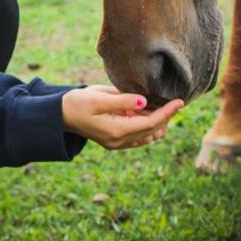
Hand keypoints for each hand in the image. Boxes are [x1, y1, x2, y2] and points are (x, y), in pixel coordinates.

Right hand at [61, 84, 182, 149]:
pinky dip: (147, 124)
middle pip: (152, 132)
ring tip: (164, 105)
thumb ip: (122, 100)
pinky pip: (138, 135)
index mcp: (116, 131)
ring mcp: (117, 143)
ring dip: (158, 122)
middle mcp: (119, 141)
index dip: (167, 113)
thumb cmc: (78, 103)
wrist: (60, 115)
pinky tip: (148, 111)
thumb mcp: (99, 98)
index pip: (150, 124)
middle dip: (166, 118)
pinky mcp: (114, 140)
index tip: (180, 102)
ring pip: (147, 136)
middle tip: (175, 101)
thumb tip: (144, 102)